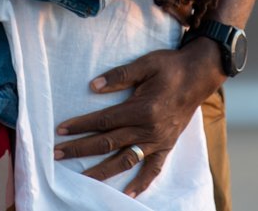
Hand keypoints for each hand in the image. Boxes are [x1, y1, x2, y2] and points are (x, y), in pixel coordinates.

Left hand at [54, 40, 225, 197]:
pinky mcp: (167, 146)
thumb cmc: (170, 66)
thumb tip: (93, 86)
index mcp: (142, 109)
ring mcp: (159, 141)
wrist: (199, 76)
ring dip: (102, 171)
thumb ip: (119, 75)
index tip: (61, 130)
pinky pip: (153, 169)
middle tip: (58, 154)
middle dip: (81, 149)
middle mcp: (149, 129)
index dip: (81, 126)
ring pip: (125, 160)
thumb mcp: (145, 63)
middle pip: (109, 143)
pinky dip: (141, 183)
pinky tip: (127, 194)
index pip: (104, 121)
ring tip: (82, 179)